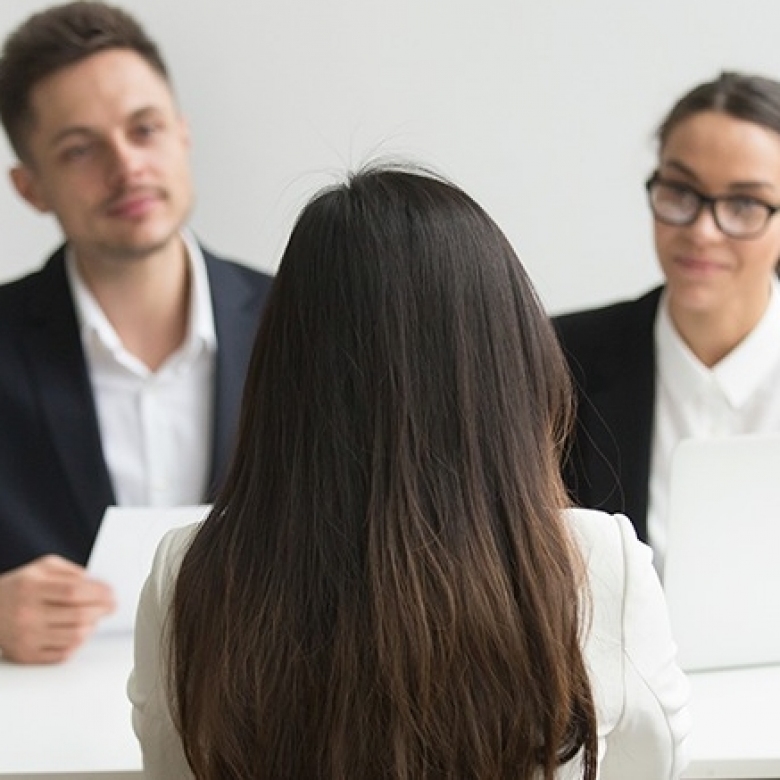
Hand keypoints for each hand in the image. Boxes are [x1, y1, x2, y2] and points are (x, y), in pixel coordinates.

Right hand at [0, 555, 114, 663]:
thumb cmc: (21, 586)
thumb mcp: (42, 567)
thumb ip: (71, 571)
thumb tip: (97, 584)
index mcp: (32, 587)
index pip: (74, 592)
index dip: (99, 593)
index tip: (112, 593)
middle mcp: (27, 613)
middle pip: (79, 616)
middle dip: (102, 610)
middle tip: (111, 606)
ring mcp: (26, 637)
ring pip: (75, 636)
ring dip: (92, 626)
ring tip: (94, 618)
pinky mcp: (26, 656)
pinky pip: (64, 653)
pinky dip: (77, 642)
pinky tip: (78, 631)